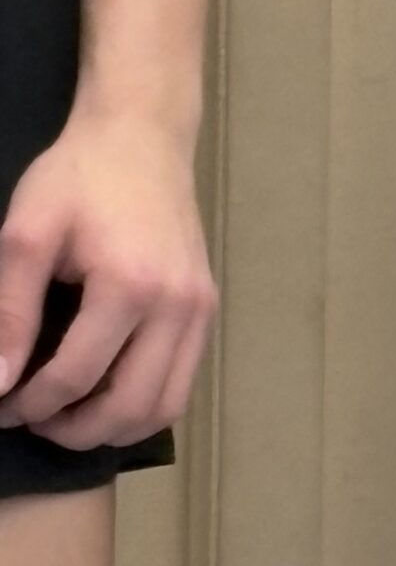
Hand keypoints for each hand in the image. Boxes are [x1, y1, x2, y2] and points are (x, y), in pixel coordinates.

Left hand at [0, 108, 215, 447]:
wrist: (142, 135)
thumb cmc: (79, 177)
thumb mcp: (27, 233)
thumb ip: (9, 313)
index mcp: (130, 285)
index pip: (75, 379)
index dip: (27, 406)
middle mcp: (177, 304)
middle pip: (127, 408)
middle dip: (70, 430)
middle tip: (30, 416)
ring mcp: (200, 307)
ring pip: (162, 407)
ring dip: (110, 427)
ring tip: (67, 411)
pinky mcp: (206, 305)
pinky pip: (180, 383)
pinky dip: (141, 404)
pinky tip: (105, 387)